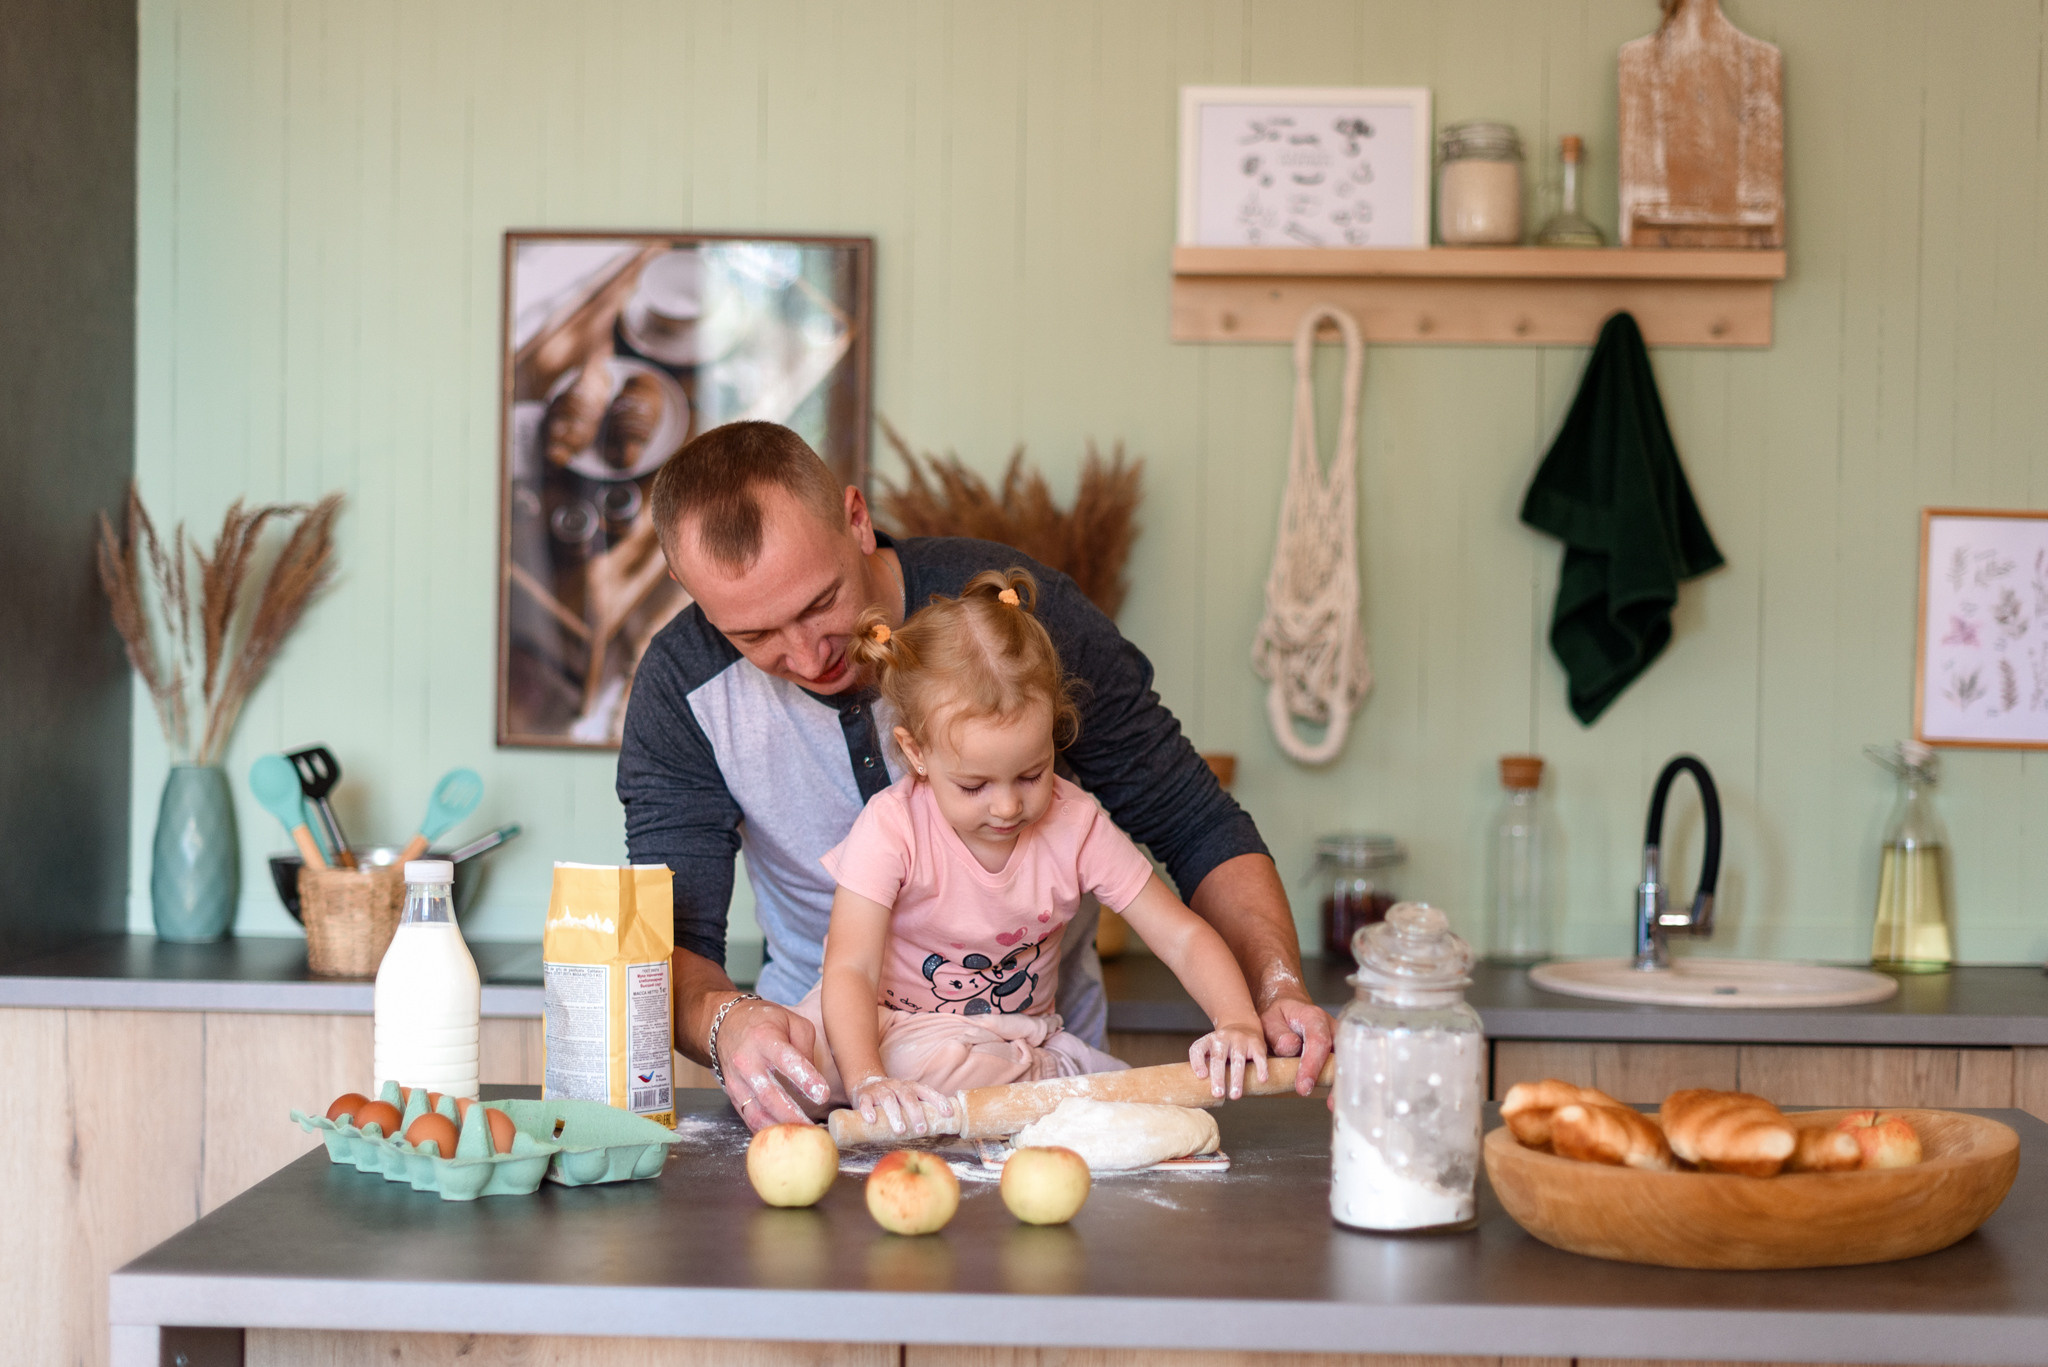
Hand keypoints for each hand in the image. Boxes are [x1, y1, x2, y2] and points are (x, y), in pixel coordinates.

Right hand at [715, 997, 832, 1132]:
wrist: (726, 1026)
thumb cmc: (766, 1023)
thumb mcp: (792, 1021)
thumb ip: (806, 1047)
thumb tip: (813, 1080)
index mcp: (765, 1039)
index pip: (785, 1059)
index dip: (804, 1078)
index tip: (822, 1095)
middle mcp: (747, 1062)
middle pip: (769, 1094)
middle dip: (792, 1114)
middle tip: (813, 1128)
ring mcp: (737, 1081)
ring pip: (756, 1112)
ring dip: (779, 1127)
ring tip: (802, 1136)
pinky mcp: (733, 1096)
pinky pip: (749, 1118)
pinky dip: (766, 1130)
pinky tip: (784, 1136)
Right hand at [849, 1073, 954, 1137]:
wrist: (865, 1084)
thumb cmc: (892, 1098)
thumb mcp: (906, 1099)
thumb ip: (918, 1109)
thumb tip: (940, 1128)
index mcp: (910, 1087)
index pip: (926, 1092)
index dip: (938, 1101)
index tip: (948, 1114)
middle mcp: (896, 1086)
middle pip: (908, 1097)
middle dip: (916, 1113)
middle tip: (921, 1130)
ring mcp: (880, 1089)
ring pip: (888, 1100)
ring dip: (895, 1115)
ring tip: (900, 1130)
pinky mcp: (864, 1095)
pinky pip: (866, 1102)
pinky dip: (868, 1110)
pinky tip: (872, 1120)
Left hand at [1189, 1022, 1267, 1099]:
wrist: (1244, 1027)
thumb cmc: (1224, 1047)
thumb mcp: (1211, 1050)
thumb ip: (1205, 1065)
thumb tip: (1202, 1090)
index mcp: (1209, 1040)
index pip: (1198, 1049)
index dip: (1197, 1062)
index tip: (1201, 1076)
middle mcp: (1223, 1038)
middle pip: (1218, 1058)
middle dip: (1218, 1077)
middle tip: (1218, 1094)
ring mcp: (1240, 1039)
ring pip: (1237, 1059)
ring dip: (1236, 1079)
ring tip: (1235, 1095)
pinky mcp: (1256, 1043)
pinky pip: (1259, 1056)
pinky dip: (1261, 1068)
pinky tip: (1262, 1079)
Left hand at [1259, 994, 1333, 1096]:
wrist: (1288, 1012)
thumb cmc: (1279, 1017)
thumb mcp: (1270, 1019)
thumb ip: (1277, 1032)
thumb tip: (1290, 1046)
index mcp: (1314, 1018)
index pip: (1318, 1041)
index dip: (1312, 1065)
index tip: (1304, 1085)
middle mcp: (1332, 1029)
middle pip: (1340, 1054)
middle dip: (1335, 1079)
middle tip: (1329, 1102)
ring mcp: (1338, 1042)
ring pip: (1346, 1064)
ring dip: (1341, 1085)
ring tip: (1333, 1104)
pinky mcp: (1339, 1055)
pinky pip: (1342, 1070)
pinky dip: (1339, 1086)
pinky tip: (1335, 1100)